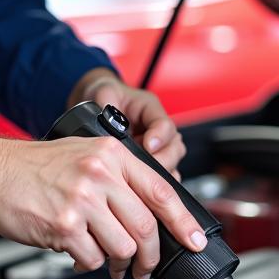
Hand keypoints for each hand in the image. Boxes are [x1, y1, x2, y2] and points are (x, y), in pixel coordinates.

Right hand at [0, 133, 205, 278]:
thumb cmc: (35, 166)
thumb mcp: (87, 155)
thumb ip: (121, 179)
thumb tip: (154, 215)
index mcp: (113, 155)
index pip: (163, 191)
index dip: (184, 222)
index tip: (196, 241)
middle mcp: (100, 174)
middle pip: (146, 227)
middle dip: (151, 255)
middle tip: (147, 266)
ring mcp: (81, 201)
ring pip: (123, 247)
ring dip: (122, 263)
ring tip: (113, 264)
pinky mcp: (64, 226)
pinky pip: (92, 258)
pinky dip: (91, 264)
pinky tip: (82, 255)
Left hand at [69, 68, 185, 175]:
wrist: (103, 105)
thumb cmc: (106, 97)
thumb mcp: (104, 93)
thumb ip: (106, 104)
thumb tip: (103, 120)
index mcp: (151, 109)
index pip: (165, 125)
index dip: (159, 137)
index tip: (148, 146)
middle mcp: (161, 129)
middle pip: (175, 148)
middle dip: (161, 160)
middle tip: (143, 167)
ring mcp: (160, 147)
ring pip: (173, 164)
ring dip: (159, 173)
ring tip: (139, 176)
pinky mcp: (155, 161)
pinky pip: (164, 175)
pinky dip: (155, 183)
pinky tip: (140, 184)